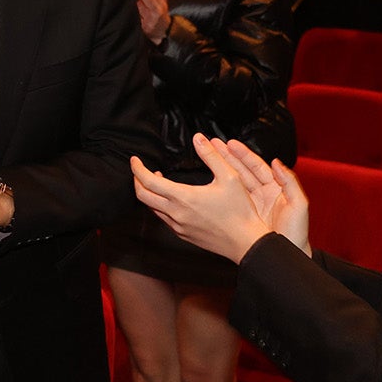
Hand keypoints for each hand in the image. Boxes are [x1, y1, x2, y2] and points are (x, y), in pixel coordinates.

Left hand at [131, 138, 273, 262]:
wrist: (246, 242)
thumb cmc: (240, 211)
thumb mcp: (230, 177)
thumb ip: (211, 155)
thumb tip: (198, 138)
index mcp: (183, 198)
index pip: (148, 181)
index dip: (137, 168)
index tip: (135, 160)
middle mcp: (176, 214)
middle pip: (143, 196)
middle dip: (137, 180)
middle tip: (140, 170)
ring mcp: (178, 226)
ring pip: (152, 209)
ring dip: (149, 193)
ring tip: (157, 181)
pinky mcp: (184, 235)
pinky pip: (163, 219)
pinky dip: (159, 205)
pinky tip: (171, 199)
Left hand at [133, 0, 170, 42]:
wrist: (162, 33)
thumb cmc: (162, 16)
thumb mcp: (164, 4)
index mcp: (160, 8)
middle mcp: (155, 15)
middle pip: (145, 1)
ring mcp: (148, 22)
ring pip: (138, 8)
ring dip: (134, 0)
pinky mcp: (142, 27)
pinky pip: (136, 16)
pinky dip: (133, 10)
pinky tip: (130, 5)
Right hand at [204, 136, 309, 254]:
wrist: (286, 256)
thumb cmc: (297, 234)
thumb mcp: (299, 205)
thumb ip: (290, 182)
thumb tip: (277, 163)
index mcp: (275, 188)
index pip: (256, 166)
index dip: (243, 154)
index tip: (230, 144)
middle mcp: (262, 194)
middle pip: (242, 171)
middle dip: (228, 156)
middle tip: (213, 145)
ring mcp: (251, 205)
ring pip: (234, 183)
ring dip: (222, 169)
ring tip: (209, 157)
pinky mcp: (243, 217)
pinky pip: (230, 200)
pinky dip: (220, 190)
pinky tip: (210, 183)